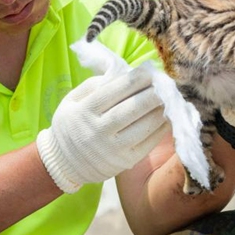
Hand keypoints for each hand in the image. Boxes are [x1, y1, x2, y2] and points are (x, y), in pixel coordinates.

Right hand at [37, 67, 168, 192]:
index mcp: (84, 112)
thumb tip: (122, 72)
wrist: (65, 163)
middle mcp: (98, 131)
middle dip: (152, 94)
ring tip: (170, 97)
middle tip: (166, 82)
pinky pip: (148, 143)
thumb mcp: (71, 101)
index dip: (134, 80)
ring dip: (160, 110)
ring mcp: (113, 149)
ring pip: (143, 127)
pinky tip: (168, 116)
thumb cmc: (71, 125)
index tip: (150, 70)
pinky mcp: (125, 162)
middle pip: (131, 109)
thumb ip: (93, 85)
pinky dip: (161, 128)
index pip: (113, 92)